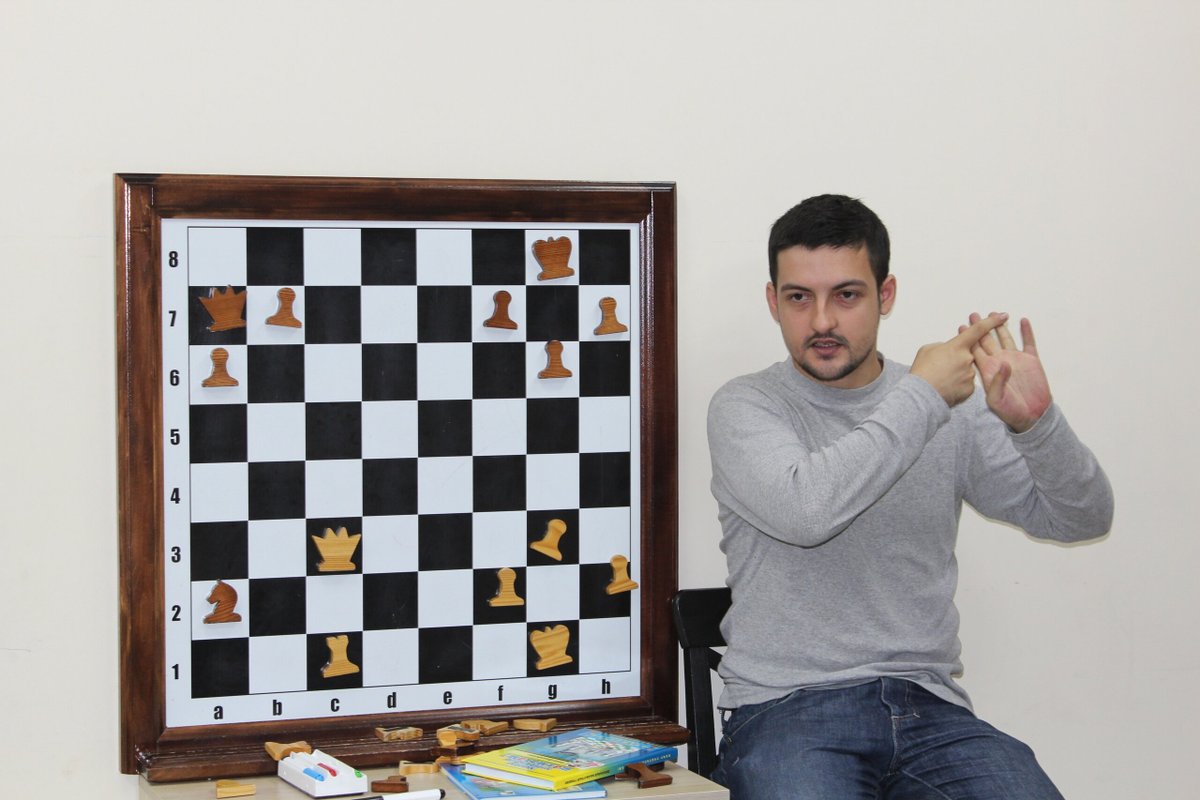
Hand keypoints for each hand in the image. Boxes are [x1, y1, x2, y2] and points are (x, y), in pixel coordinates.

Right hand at [911, 313, 1008, 406]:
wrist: (921, 396)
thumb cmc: (922, 372)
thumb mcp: (928, 349)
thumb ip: (943, 346)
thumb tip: (949, 350)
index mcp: (957, 346)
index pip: (979, 330)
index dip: (992, 321)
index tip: (1002, 315)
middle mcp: (968, 359)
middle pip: (969, 353)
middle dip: (957, 358)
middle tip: (943, 365)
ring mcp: (970, 374)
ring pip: (968, 369)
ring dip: (957, 372)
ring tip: (941, 378)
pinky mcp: (970, 389)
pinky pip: (967, 382)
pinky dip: (958, 384)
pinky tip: (946, 386)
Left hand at [963, 313, 1051, 431]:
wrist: (1031, 416)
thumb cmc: (1010, 411)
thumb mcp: (997, 399)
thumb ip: (998, 382)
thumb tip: (1003, 363)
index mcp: (989, 370)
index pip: (975, 351)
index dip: (969, 338)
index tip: (961, 326)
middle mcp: (1000, 361)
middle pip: (988, 341)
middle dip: (980, 327)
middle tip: (972, 314)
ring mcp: (1016, 359)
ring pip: (1006, 338)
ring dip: (999, 326)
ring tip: (994, 313)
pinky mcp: (1031, 360)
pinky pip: (1028, 343)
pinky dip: (1026, 331)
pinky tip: (1023, 320)